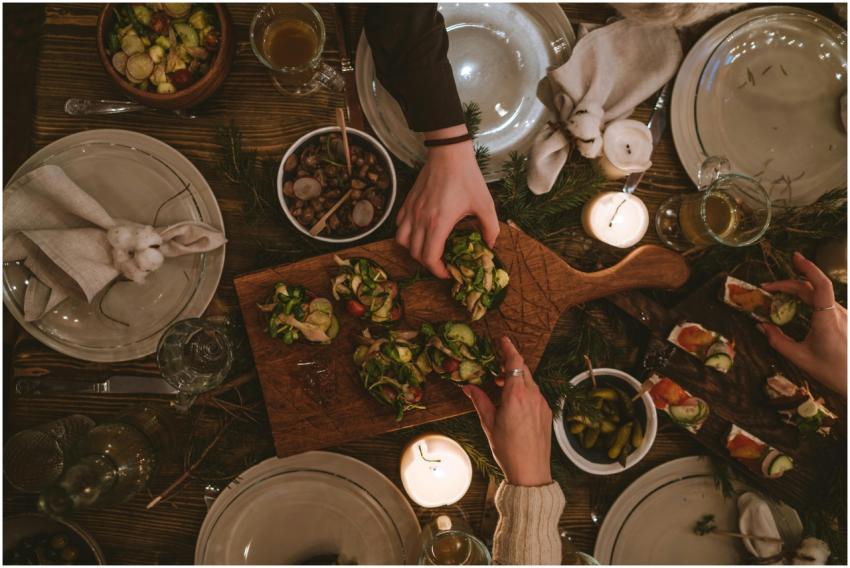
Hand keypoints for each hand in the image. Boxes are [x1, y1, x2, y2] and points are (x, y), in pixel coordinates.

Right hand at [395, 124, 498, 277]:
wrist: (449, 153)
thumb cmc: (467, 178)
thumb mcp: (485, 204)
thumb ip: (490, 228)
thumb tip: (490, 245)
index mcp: (438, 223)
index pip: (429, 258)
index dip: (438, 271)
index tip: (448, 272)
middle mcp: (420, 220)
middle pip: (415, 254)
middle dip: (428, 263)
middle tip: (442, 263)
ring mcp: (411, 211)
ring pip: (402, 241)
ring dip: (413, 250)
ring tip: (427, 249)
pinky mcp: (407, 202)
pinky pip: (399, 226)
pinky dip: (406, 234)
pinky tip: (419, 231)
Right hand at [463, 337, 552, 486]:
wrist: (530, 471)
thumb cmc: (507, 449)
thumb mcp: (488, 423)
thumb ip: (479, 401)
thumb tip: (467, 387)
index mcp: (516, 395)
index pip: (514, 362)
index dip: (508, 348)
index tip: (502, 340)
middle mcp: (532, 395)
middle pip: (523, 369)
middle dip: (510, 363)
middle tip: (497, 363)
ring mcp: (542, 404)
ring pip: (529, 382)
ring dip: (516, 378)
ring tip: (501, 385)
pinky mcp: (547, 413)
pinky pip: (535, 394)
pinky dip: (524, 390)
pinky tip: (513, 401)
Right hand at [758, 251, 846, 395]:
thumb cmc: (832, 372)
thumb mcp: (800, 358)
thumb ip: (778, 341)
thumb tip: (761, 326)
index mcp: (827, 320)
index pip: (820, 286)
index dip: (809, 268)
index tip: (795, 257)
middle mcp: (838, 313)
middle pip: (812, 288)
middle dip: (788, 284)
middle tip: (766, 288)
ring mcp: (843, 315)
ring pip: (818, 294)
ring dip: (797, 290)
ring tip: (777, 295)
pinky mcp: (843, 319)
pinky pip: (823, 303)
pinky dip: (806, 299)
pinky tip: (794, 305)